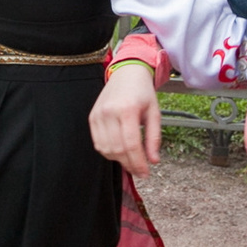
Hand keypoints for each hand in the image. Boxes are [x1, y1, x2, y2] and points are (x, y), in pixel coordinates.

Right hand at [88, 61, 162, 179]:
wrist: (126, 73)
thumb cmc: (142, 92)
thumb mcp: (155, 113)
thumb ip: (154, 138)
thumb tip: (154, 161)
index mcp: (127, 109)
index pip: (131, 144)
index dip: (138, 163)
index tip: (145, 173)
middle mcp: (109, 112)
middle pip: (118, 149)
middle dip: (130, 164)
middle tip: (140, 171)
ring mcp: (98, 115)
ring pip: (106, 149)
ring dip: (119, 160)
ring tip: (131, 161)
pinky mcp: (92, 117)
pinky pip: (98, 143)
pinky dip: (108, 152)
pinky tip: (119, 151)